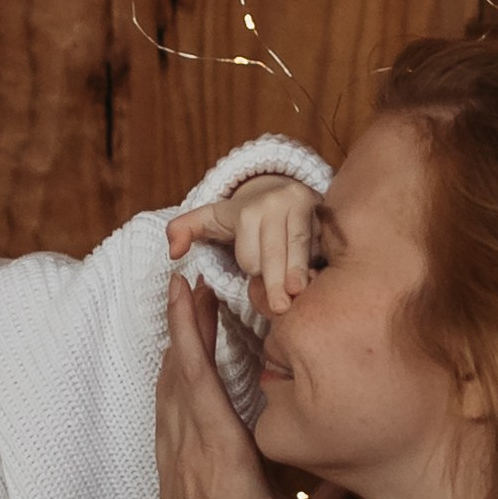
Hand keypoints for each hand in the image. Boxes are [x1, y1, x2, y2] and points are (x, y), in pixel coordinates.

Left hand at [151, 277, 344, 498]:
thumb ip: (334, 487)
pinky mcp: (169, 484)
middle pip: (176, 373)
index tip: (189, 287)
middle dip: (182, 326)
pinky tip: (178, 379)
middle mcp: (190, 453)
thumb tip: (360, 450)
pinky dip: (171, 388)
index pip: (198, 374)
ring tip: (186, 319)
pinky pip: (165, 421)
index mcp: (222, 454)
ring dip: (174, 354)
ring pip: (166, 395)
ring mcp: (174, 468)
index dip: (191, 326)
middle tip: (189, 285)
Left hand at [165, 172, 319, 312]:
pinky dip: (319, 261)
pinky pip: (322, 240)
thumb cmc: (240, 215)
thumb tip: (173, 251)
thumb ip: (182, 232)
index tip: (253, 275)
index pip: (250, 251)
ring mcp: (305, 204)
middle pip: (276, 250)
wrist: (277, 191)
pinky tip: (318, 279)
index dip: (250, 269)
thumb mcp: (207, 220)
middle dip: (276, 280)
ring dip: (300, 272)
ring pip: (301, 246)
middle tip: (280, 308)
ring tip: (300, 295)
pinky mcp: (324, 210)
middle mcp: (279, 201)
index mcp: (249, 209)